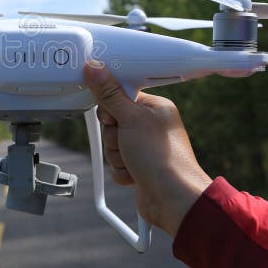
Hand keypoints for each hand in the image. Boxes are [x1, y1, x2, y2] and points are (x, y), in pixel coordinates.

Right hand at [83, 61, 212, 236]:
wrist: (173, 199)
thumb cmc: (162, 157)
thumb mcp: (130, 118)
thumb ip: (109, 94)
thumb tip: (94, 68)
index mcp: (154, 107)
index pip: (120, 95)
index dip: (111, 107)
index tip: (112, 116)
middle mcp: (151, 125)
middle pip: (111, 122)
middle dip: (113, 136)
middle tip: (127, 141)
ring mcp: (145, 147)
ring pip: (112, 145)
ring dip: (117, 156)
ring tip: (134, 161)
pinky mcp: (140, 166)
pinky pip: (116, 164)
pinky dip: (122, 171)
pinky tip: (136, 175)